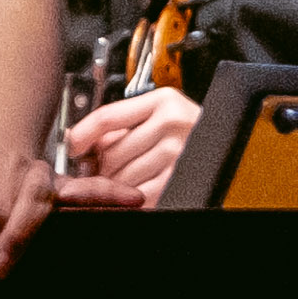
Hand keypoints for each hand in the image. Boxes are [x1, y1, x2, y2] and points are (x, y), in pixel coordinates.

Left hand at [53, 85, 196, 210]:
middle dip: (100, 165)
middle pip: (112, 151)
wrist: (226, 141)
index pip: (108, 117)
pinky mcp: (180, 179)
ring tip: (123, 178)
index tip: (72, 144)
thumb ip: (125, 122)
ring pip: (122, 176)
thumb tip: (80, 139)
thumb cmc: (189, 128)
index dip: (82, 133)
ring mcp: (177, 153)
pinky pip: (140, 194)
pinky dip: (132, 196)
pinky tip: (135, 188)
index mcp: (163, 101)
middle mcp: (172, 124)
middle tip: (101, 169)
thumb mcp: (160, 113)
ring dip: (115, 183)